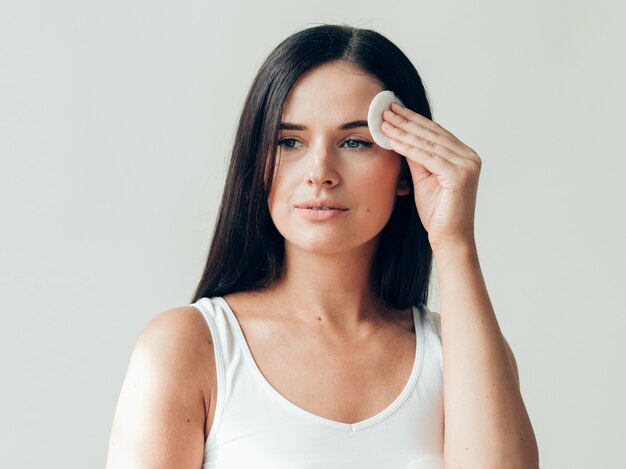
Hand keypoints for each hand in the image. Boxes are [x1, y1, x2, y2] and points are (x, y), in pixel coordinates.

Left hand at [381, 102, 480, 250]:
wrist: (449, 239)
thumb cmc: (437, 213)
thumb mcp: (424, 179)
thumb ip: (417, 158)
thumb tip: (400, 137)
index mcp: (465, 156)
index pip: (435, 132)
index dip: (413, 120)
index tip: (393, 111)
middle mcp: (470, 157)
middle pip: (432, 133)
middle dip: (407, 121)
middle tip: (386, 109)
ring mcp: (467, 166)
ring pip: (429, 143)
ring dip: (404, 131)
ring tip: (384, 122)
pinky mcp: (459, 176)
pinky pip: (428, 157)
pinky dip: (408, 148)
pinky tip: (392, 141)